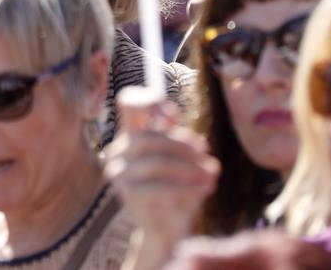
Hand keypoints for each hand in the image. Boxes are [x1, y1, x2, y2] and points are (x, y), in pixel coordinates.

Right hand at [104, 88, 218, 259]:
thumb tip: (196, 140)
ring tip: (212, 174)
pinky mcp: (127, 193)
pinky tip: (207, 189)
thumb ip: (183, 143)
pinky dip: (187, 186)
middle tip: (206, 151)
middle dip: (182, 143)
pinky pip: (160, 186)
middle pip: (149, 135)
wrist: (167, 229)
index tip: (173, 117)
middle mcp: (118, 150)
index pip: (128, 103)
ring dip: (189, 167)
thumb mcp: (182, 161)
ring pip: (157, 162)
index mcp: (129, 134)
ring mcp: (118, 172)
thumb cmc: (177, 190)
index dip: (150, 102)